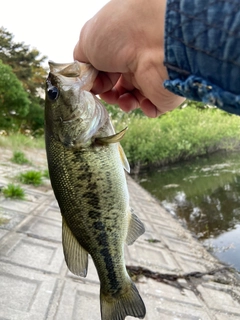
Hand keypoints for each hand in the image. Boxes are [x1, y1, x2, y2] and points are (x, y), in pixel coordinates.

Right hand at [73, 0, 183, 116]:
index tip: (92, 84)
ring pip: (133, 98)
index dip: (96, 79)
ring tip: (123, 101)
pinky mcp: (165, 92)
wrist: (156, 42)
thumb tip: (84, 73)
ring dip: (123, 103)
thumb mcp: (88, 39)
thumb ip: (82, 58)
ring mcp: (151, 76)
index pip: (105, 68)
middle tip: (107, 93)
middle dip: (108, 93)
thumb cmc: (121, 34)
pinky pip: (154, 108)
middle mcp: (136, 60)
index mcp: (120, 46)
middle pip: (118, 84)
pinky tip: (142, 103)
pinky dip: (146, 110)